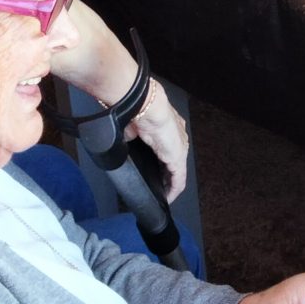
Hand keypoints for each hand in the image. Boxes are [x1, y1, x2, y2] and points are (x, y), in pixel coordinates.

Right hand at [125, 79, 188, 200]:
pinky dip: (173, 190)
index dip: (161, 161)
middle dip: (166, 175)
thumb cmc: (138, 110)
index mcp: (168, 126)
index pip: (167, 147)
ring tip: (162, 194)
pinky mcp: (178, 159)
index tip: (154, 171)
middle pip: (174, 161)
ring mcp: (180, 148)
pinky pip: (178, 180)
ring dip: (169, 184)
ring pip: (177, 172)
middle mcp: (178, 137)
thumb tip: (124, 137)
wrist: (145, 105)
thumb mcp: (132, 125)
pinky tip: (167, 198)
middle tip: (158, 187)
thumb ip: (131, 133)